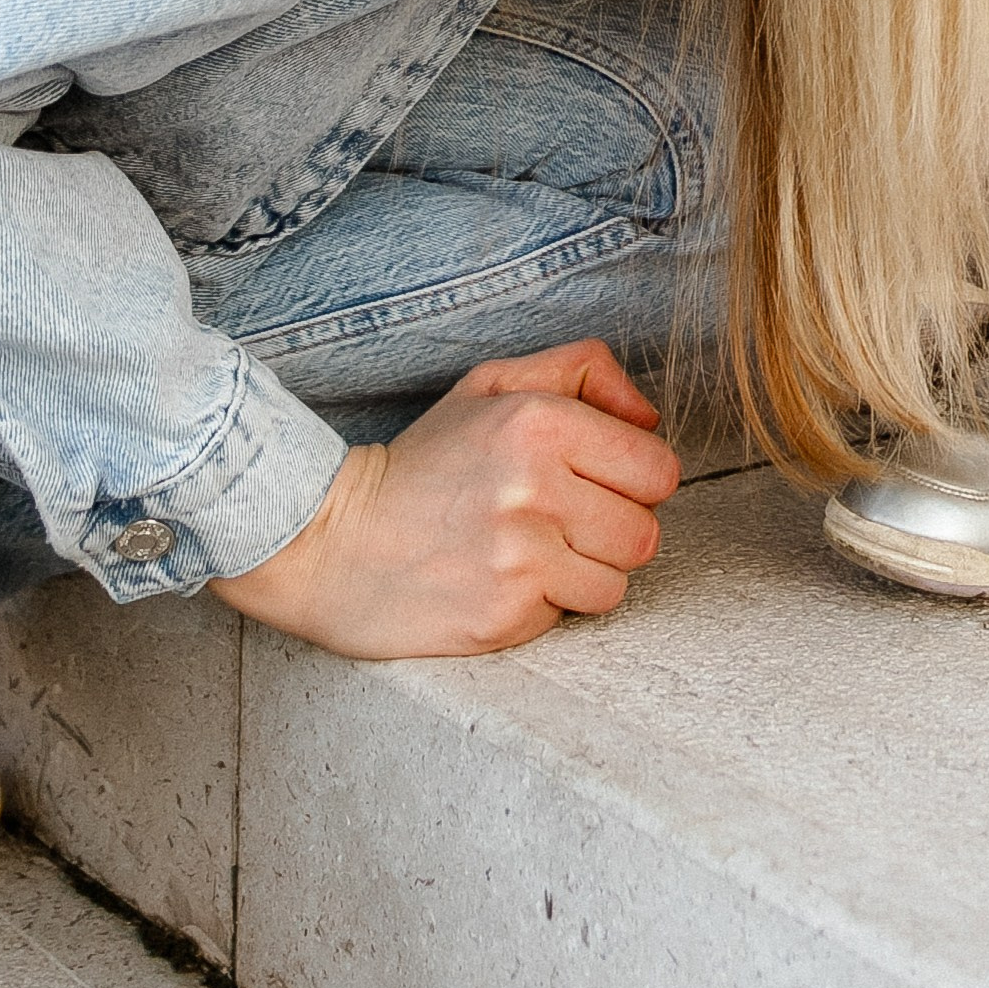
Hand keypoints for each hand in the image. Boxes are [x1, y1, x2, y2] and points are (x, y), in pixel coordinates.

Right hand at [211, 341, 680, 659]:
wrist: (330, 542)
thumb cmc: (423, 464)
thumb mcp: (492, 388)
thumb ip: (581, 371)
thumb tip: (649, 417)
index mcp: (541, 422)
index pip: (659, 468)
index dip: (635, 480)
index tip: (596, 483)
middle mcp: (536, 487)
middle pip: (646, 531)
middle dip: (614, 530)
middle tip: (562, 523)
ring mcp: (521, 556)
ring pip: (619, 581)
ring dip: (587, 573)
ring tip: (533, 554)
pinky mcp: (504, 614)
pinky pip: (572, 616)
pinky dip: (548, 605)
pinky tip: (504, 583)